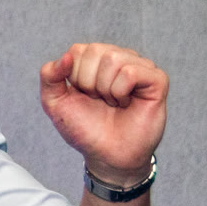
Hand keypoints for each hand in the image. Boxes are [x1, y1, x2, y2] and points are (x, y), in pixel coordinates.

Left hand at [39, 43, 167, 184]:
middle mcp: (119, 58)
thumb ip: (49, 77)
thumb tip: (66, 56)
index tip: (83, 96)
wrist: (107, 155)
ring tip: (113, 103)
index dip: (74, 78)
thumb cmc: (85, 129)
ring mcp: (140, 67)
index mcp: (96, 60)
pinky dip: (121, 92)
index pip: (77, 50)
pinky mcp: (157, 80)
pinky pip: (131, 73)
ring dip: (105, 89)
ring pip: (113, 59)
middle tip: (99, 100)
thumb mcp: (55, 103)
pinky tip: (126, 103)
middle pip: (95, 51)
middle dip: (88, 83)